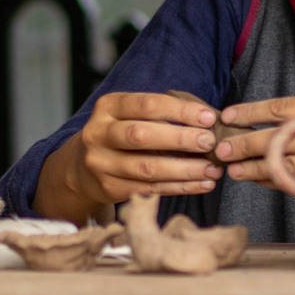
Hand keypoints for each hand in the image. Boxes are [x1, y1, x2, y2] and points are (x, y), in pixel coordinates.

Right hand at [33, 92, 220, 224]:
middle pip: (142, 135)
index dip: (180, 111)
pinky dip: (180, 187)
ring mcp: (101, 163)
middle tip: (211, 143)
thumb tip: (208, 121)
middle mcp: (99, 133)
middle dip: (181, 139)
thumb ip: (161, 115)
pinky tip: (202, 184)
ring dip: (185, 169)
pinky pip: (150, 189)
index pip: (147, 104)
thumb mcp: (130, 115)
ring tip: (213, 170)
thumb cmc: (121, 134)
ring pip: (147, 168)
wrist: (81, 167)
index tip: (208, 118)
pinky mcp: (109, 188)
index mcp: (108, 107)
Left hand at [215, 96, 294, 189]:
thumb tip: (246, 120)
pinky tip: (255, 178)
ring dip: (255, 167)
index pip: (285, 108)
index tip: (228, 115)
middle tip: (222, 148)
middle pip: (283, 138)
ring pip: (287, 165)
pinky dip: (271, 182)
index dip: (252, 112)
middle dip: (247, 143)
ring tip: (233, 169)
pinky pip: (294, 185)